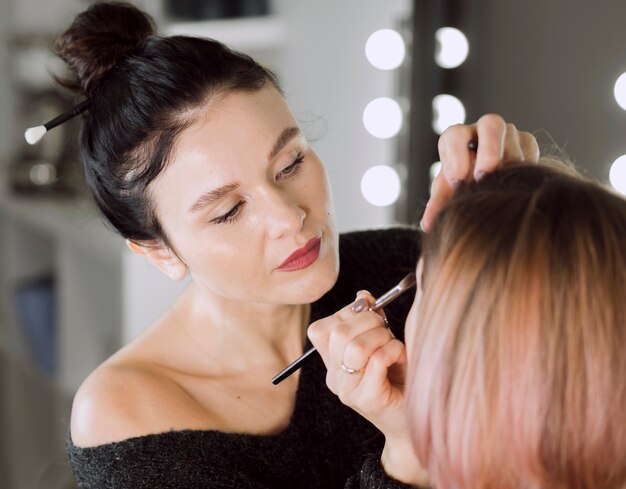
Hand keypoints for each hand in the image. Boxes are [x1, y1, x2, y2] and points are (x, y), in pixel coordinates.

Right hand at [308, 292, 427, 485]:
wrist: (415, 420)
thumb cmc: (399, 378)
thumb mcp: (381, 342)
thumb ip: (369, 320)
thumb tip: (362, 296)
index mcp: (331, 363)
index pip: (321, 329)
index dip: (346, 313)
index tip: (369, 313)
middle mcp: (334, 377)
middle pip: (338, 332)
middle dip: (368, 320)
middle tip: (386, 330)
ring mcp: (348, 391)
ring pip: (355, 346)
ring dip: (381, 336)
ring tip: (394, 345)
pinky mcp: (368, 399)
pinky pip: (377, 359)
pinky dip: (394, 350)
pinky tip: (401, 357)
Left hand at [421, 114, 539, 231]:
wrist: (484, 182)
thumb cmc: (460, 184)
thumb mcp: (448, 193)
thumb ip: (438, 205)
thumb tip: (427, 225)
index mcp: (457, 138)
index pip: (455, 135)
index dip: (456, 155)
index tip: (457, 181)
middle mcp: (482, 129)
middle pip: (491, 124)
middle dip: (490, 149)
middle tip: (483, 175)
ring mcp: (507, 134)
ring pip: (514, 138)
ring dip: (508, 162)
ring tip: (501, 186)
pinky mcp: (526, 143)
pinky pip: (529, 150)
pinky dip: (524, 167)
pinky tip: (517, 185)